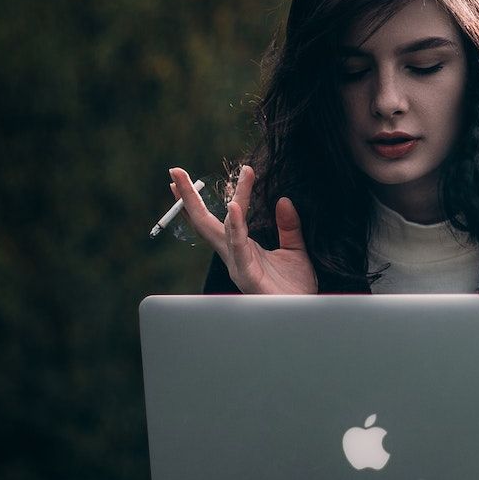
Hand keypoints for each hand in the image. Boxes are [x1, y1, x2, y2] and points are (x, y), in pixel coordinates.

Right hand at [168, 165, 317, 294]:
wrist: (303, 311)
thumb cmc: (295, 287)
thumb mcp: (294, 250)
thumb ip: (288, 227)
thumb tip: (282, 200)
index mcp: (241, 248)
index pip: (225, 216)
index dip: (229, 192)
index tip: (243, 168)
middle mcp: (233, 254)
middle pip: (204, 222)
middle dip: (187, 198)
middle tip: (175, 171)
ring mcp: (237, 264)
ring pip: (216, 229)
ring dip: (197, 205)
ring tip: (187, 181)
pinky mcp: (246, 274)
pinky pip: (238, 246)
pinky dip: (235, 227)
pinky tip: (232, 208)